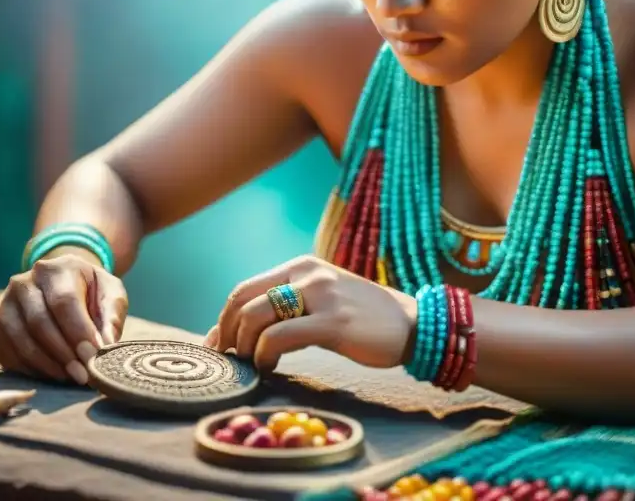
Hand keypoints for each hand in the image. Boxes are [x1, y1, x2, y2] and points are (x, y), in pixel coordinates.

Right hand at [0, 249, 127, 384]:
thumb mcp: (110, 293)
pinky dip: (31, 369)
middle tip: (83, 374)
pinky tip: (53, 374)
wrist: (62, 285)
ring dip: (47, 364)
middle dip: (63, 353)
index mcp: (54, 270)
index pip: (63, 301)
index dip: (78, 331)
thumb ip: (112, 315)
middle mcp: (23, 284)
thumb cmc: (90, 291)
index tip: (93, 355)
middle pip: (39, 322)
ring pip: (21, 341)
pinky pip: (8, 354)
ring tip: (71, 376)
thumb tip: (106, 345)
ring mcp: (5, 307)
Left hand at [206, 255, 415, 371]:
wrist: (414, 325)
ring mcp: (321, 295)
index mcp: (301, 266)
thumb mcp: (322, 300)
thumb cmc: (363, 320)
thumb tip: (236, 331)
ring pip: (257, 316)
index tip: (219, 346)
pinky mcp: (333, 322)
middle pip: (243, 299)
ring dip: (245, 346)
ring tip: (253, 365)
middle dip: (228, 333)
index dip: (225, 319)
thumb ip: (285, 308)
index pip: (245, 288)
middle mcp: (308, 273)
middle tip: (230, 360)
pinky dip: (265, 355)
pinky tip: (270, 367)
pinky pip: (280, 337)